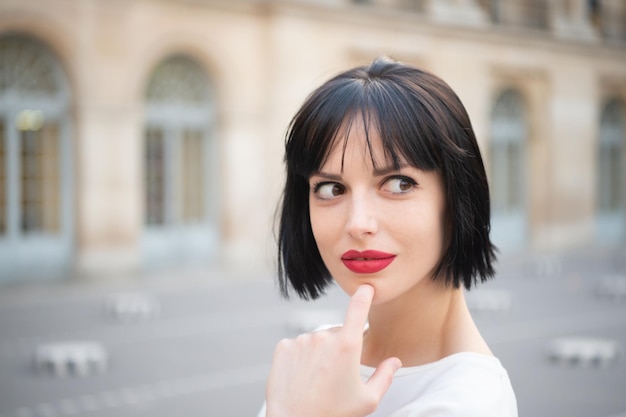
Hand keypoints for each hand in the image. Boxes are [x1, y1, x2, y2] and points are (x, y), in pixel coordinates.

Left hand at [265, 285, 401, 416]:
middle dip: (340, 349)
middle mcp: (323, 337)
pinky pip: (297, 346)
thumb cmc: (332, 414)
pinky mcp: (283, 347)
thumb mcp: (367, 400)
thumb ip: (385, 376)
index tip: (366, 287)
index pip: (358, 309)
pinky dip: (300, 358)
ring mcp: (301, 340)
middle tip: (336, 377)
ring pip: (316, 341)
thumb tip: (395, 362)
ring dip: (319, 354)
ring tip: (317, 381)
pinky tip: (301, 377)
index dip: (364, 296)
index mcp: (347, 346)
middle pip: (337, 334)